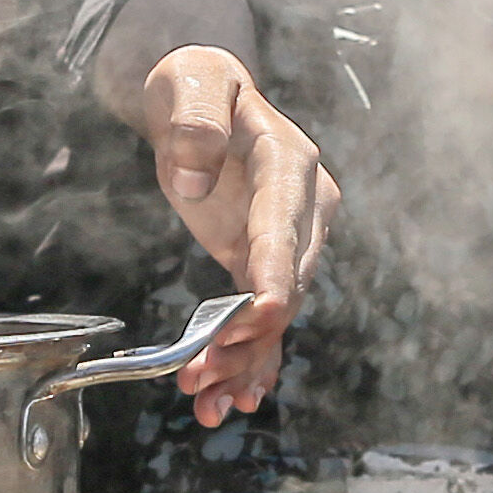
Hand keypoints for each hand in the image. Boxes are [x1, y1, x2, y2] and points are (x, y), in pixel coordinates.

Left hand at [131, 46, 328, 415]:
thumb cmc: (198, 86)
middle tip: (205, 375)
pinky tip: (232, 399)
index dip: (274, 279)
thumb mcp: (191, 86)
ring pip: (275, 314)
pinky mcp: (263, 261)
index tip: (258, 317)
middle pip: (285, 286)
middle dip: (249, 337)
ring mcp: (288, 240)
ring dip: (244, 362)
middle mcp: (302, 210)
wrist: (200, 95)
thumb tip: (194, 180)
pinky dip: (248, 358)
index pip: (284, 233)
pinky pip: (261, 317)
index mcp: (290, 167)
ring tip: (210, 405)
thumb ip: (196, 125)